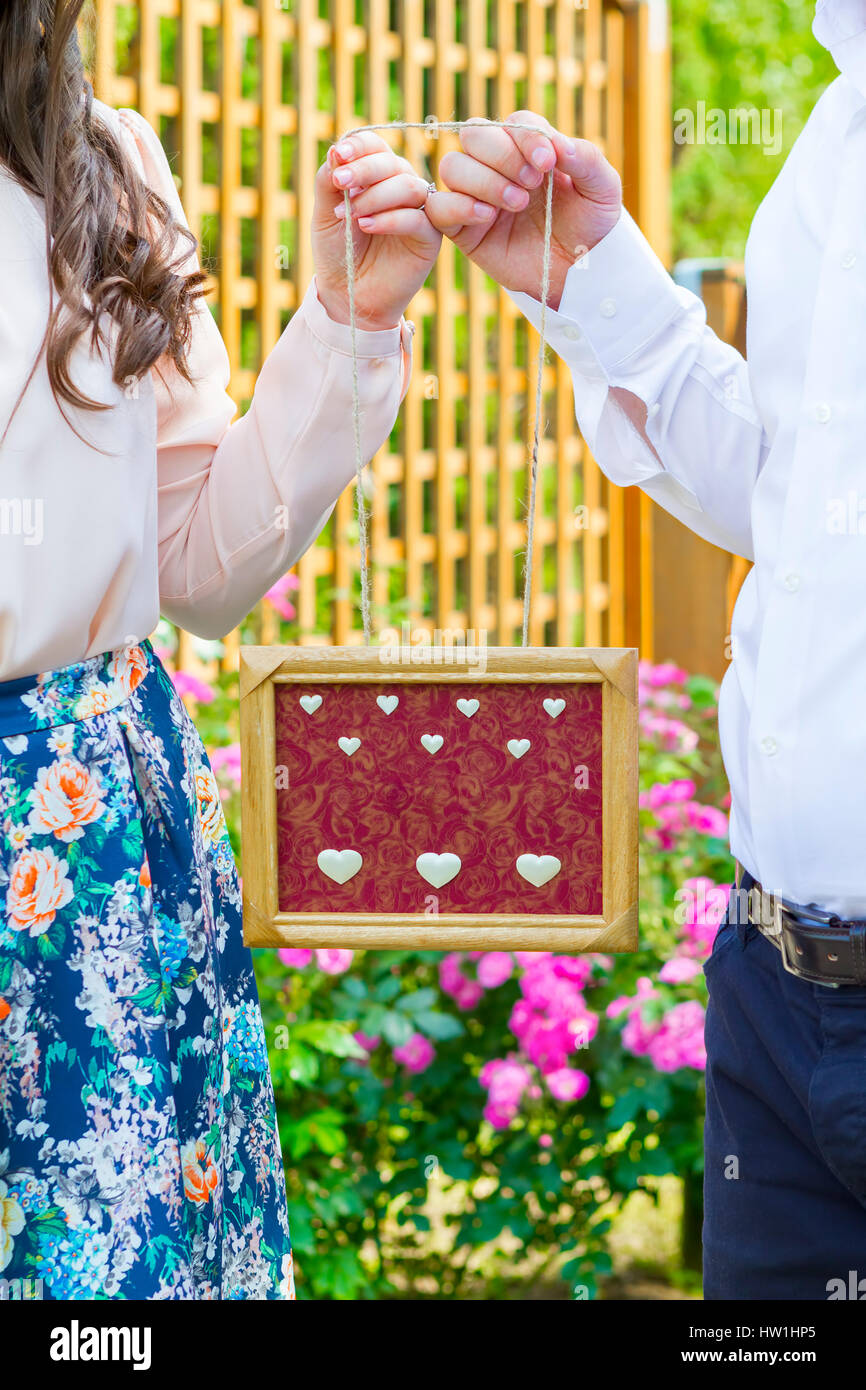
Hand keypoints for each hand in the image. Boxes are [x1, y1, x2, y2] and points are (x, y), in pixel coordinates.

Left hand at [313, 132, 441, 331]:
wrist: (348, 297)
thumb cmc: (338, 253)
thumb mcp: (325, 213)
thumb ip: (329, 182)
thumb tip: (336, 149)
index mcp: (378, 177)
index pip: (376, 147)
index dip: (359, 146)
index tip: (338, 155)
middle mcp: (402, 189)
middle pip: (393, 162)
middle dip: (364, 169)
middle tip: (339, 182)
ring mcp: (419, 213)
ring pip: (409, 186)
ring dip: (376, 196)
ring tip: (351, 215)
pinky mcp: (429, 239)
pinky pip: (418, 218)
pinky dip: (390, 218)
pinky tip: (366, 226)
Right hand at [424, 112, 621, 310]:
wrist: (577, 274)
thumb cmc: (588, 228)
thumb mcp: (602, 190)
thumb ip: (587, 158)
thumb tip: (558, 143)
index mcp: (529, 149)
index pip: (514, 122)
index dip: (527, 137)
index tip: (549, 163)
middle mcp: (497, 167)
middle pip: (475, 134)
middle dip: (503, 155)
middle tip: (531, 184)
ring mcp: (476, 196)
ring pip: (452, 166)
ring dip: (483, 179)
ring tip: (516, 203)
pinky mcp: (462, 229)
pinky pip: (439, 207)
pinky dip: (458, 205)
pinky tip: (488, 217)